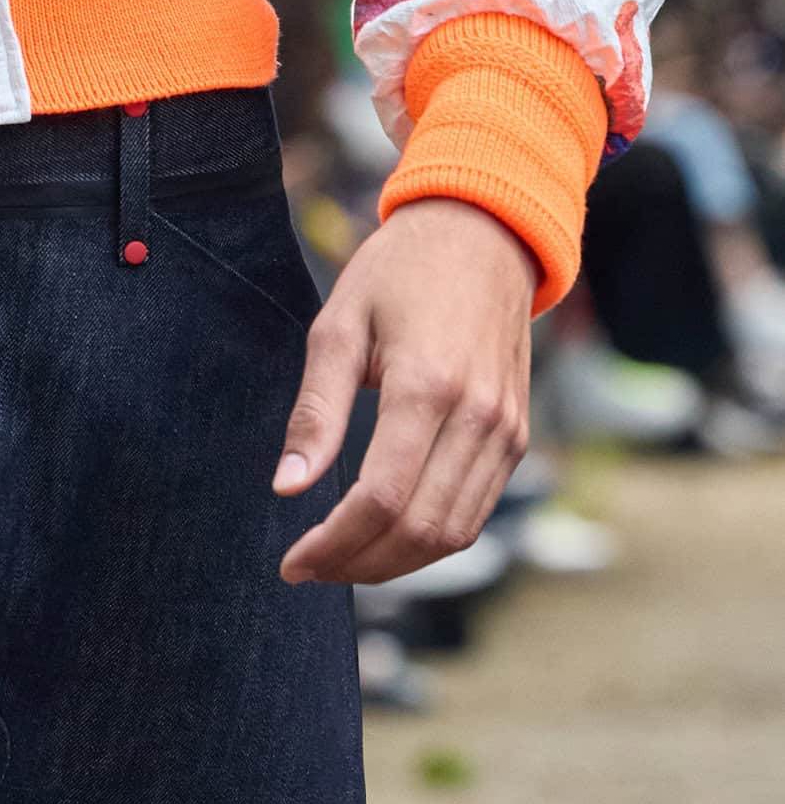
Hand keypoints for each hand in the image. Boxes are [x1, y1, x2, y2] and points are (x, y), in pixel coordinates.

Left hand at [274, 197, 535, 585]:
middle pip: (420, 530)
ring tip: (342, 558)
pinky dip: (431, 539)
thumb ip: (316, 410)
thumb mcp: (339, 325)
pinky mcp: (516, 436)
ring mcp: (506, 431)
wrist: (483, 235)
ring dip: (395, 563)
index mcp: (427, 385)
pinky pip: (475, 511)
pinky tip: (386, 534)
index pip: (381, 498)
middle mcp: (477, 417)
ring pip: (454, 533)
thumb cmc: (398, 272)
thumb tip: (287, 486)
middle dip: (359, 563)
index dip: (334, 543)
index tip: (292, 560)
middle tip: (309, 567)